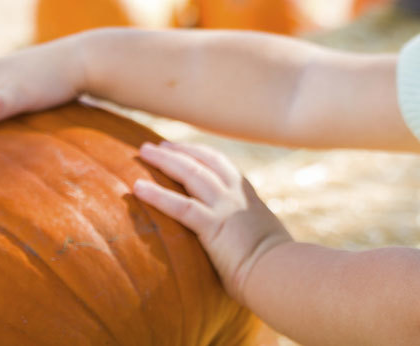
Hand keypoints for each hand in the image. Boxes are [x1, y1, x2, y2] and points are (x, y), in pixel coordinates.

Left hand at [134, 141, 291, 301]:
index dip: (198, 153)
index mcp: (247, 194)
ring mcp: (225, 207)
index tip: (180, 147)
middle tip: (153, 146)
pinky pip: (180, 206)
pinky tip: (138, 188)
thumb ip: (249, 230)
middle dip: (176, 150)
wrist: (282, 273)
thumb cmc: (275, 264)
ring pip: (190, 174)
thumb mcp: (263, 237)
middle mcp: (235, 194)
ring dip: (165, 161)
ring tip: (143, 153)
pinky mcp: (213, 226)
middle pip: (201, 162)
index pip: (220, 163)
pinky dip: (157, 195)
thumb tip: (242, 238)